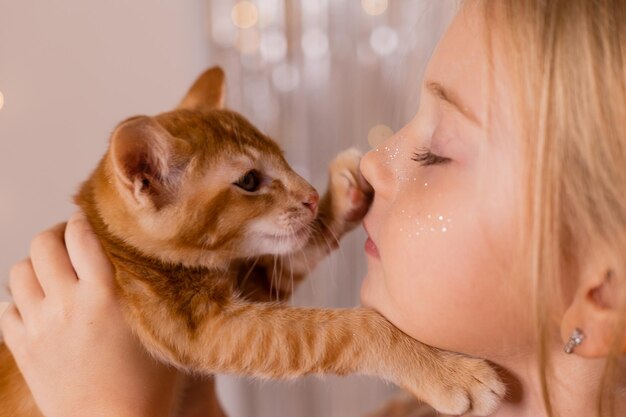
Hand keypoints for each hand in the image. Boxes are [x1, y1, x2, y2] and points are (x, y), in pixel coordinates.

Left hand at [1, 213, 177, 416]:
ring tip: (54, 274)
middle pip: (43, 243)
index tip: (91, 221)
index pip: (81, 234)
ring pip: (18, 272)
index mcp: (104, 294)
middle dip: (56, 235)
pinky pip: (6, 309)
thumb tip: (158, 257)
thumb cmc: (149, 384)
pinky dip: (21, 301)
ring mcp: (40, 327)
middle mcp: (67, 304)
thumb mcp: (162, 327)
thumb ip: (156, 289)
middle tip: (70, 243)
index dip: (84, 220)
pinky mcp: (24, 349)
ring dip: (36, 266)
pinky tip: (41, 307)